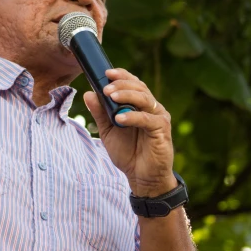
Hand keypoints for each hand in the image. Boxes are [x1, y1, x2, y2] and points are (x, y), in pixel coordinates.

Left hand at [84, 68, 175, 196]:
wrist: (142, 178)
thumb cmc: (128, 153)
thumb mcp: (108, 131)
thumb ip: (100, 113)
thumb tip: (88, 94)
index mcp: (139, 105)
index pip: (133, 83)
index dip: (121, 75)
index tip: (106, 72)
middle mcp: (151, 108)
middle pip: (139, 87)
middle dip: (121, 84)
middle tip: (106, 87)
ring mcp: (158, 118)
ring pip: (145, 99)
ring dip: (127, 95)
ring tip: (111, 97)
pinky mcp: (162, 131)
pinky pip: (148, 119)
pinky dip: (133, 116)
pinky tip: (120, 118)